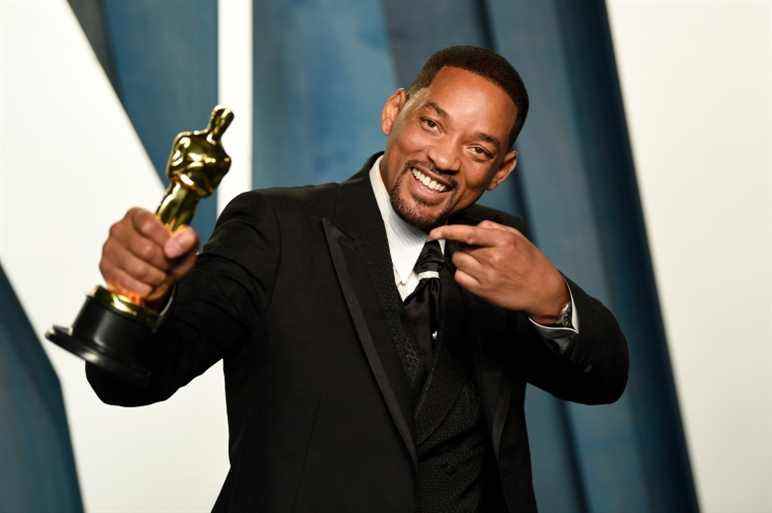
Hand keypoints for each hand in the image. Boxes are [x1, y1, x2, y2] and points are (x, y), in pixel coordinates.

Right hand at [99, 207, 198, 303]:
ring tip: (162, 276)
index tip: (174, 251)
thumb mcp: (186, 242)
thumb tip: (173, 248)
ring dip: (157, 277)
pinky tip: (150, 284)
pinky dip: (146, 288)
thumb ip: (187, 238)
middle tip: (170, 266)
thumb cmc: (169, 252)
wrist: (157, 272)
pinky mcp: (106, 269)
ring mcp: (110, 249)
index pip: (148, 225)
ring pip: (138, 269)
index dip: (165, 240)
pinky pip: (129, 283)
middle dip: (165, 263)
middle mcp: (119, 229)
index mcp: (137, 215)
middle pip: (146, 249)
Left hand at [429, 220, 568, 321]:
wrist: (542, 290)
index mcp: (503, 241)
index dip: (447, 231)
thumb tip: (476, 226)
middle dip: (464, 248)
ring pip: (458, 263)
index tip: (435, 232)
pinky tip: (476, 274)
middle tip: (479, 253)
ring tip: (479, 263)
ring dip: (463, 261)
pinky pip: (460, 278)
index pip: (468, 233)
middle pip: (461, 249)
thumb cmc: (532, 263)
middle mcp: (493, 258)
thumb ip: (495, 228)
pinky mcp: (483, 291)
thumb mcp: (518, 238)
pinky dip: (463, 274)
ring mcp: (487, 276)